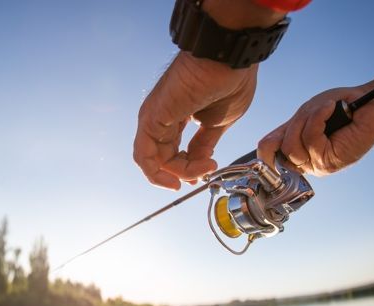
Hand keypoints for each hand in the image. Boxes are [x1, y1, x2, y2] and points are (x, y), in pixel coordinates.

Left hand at [133, 52, 257, 189]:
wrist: (229, 60)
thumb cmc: (229, 81)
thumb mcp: (218, 122)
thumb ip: (204, 144)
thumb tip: (200, 163)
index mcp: (176, 116)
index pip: (172, 151)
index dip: (188, 167)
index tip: (208, 170)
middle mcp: (161, 117)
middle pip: (162, 158)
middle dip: (185, 172)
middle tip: (207, 171)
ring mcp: (154, 117)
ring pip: (153, 161)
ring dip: (179, 172)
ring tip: (202, 169)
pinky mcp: (150, 118)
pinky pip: (144, 156)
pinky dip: (157, 173)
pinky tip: (178, 177)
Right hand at [257, 87, 373, 175]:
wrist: (372, 105)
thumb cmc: (342, 106)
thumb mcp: (306, 114)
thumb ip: (288, 130)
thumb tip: (265, 147)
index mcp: (298, 151)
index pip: (268, 157)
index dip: (264, 153)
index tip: (268, 147)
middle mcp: (307, 162)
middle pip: (281, 150)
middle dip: (294, 125)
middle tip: (312, 111)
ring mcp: (318, 164)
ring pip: (294, 147)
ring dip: (307, 121)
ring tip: (325, 109)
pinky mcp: (329, 162)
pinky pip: (311, 140)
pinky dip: (318, 119)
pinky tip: (329, 109)